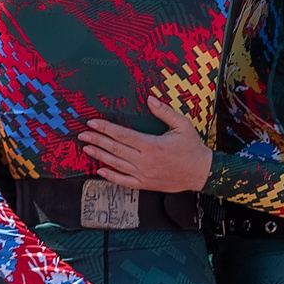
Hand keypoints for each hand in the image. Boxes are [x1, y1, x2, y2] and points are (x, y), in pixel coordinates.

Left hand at [77, 98, 212, 192]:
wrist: (201, 173)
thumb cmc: (192, 148)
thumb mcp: (182, 125)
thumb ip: (164, 112)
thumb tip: (150, 99)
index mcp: (151, 145)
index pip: (122, 134)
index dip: (105, 128)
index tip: (92, 122)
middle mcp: (144, 161)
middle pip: (114, 148)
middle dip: (96, 140)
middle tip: (82, 134)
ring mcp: (143, 174)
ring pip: (116, 164)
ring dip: (99, 155)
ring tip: (86, 148)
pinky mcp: (145, 184)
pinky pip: (124, 181)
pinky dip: (111, 176)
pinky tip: (100, 170)